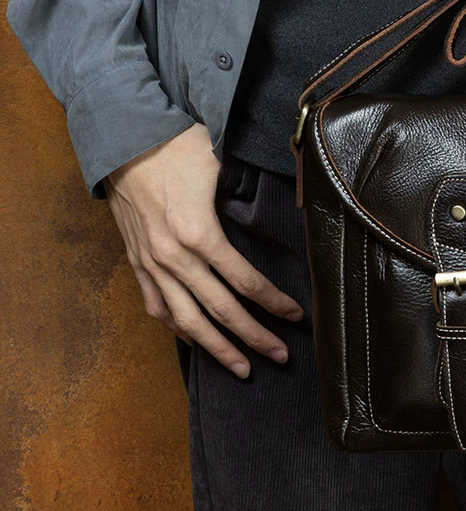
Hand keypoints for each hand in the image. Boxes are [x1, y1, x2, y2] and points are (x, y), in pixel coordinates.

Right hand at [104, 122, 304, 378]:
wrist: (124, 141)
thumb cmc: (177, 146)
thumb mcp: (221, 162)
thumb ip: (249, 189)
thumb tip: (292, 196)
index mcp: (200, 233)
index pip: (246, 282)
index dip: (275, 303)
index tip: (297, 316)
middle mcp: (175, 257)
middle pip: (222, 310)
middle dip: (254, 337)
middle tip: (280, 356)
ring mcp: (153, 265)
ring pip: (188, 321)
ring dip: (217, 349)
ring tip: (242, 369)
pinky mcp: (137, 264)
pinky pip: (158, 307)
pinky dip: (179, 330)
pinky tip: (197, 343)